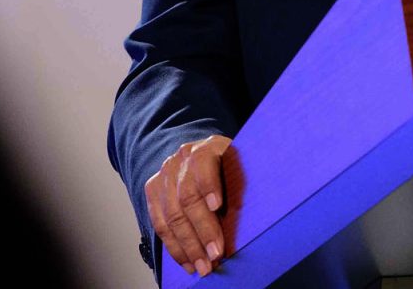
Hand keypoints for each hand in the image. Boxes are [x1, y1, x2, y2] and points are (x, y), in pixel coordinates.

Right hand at [145, 134, 231, 276]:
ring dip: (187, 246)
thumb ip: (241, 182)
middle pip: (187, 197)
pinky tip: (187, 262)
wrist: (203, 154)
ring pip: (171, 215)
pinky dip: (174, 247)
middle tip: (215, 254)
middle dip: (202, 231)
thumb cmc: (231, 167)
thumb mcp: (241, 166)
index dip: (209, 186)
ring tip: (202, 266)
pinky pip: (160, 223)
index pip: (204, 163)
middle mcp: (182, 158)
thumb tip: (259, 212)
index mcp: (208, 147)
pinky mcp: (153, 190)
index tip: (217, 206)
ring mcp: (165, 174)